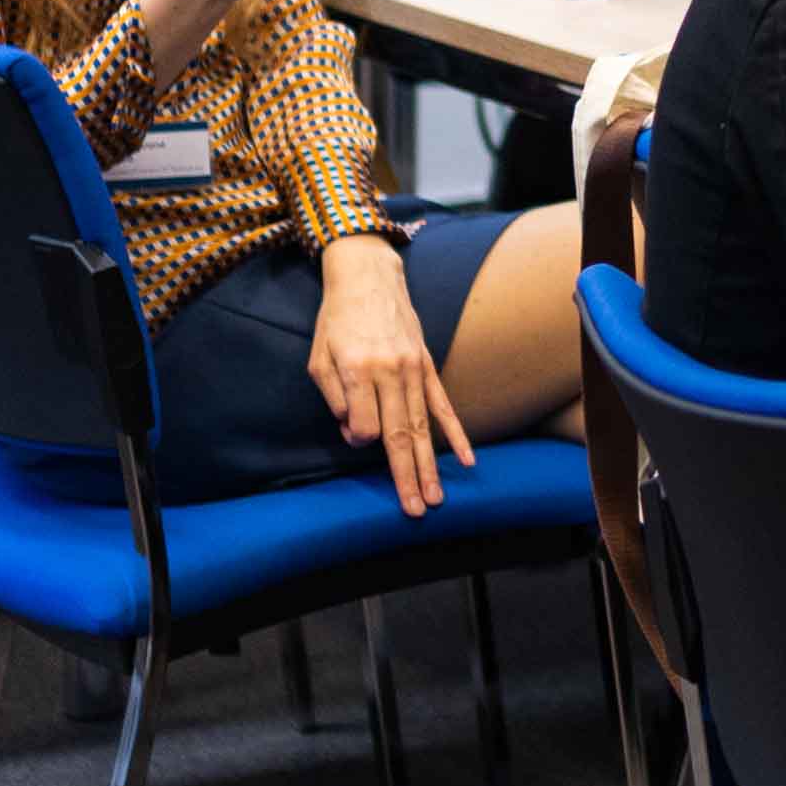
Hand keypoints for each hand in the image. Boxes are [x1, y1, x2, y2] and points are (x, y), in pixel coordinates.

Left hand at [303, 233, 469, 514]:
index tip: (354, 430)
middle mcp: (389, 371)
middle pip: (400, 434)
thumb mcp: (319, 355)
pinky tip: (467, 458)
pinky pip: (442, 404)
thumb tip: (353, 431)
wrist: (368, 275)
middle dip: (407, 475)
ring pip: (423, 426)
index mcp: (357, 370)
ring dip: (430, 464)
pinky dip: (456, 433)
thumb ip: (333, 396)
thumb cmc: (336, 319)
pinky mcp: (427, 364)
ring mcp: (413, 369)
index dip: (357, 437)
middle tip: (415, 510)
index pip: (363, 425)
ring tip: (435, 497)